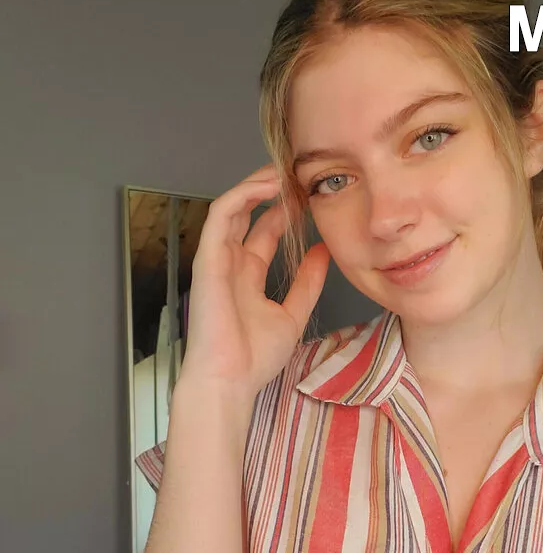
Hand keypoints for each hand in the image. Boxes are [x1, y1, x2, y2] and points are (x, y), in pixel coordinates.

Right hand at [181, 162, 330, 396]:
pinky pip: (222, 214)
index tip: (312, 198)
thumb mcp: (293, 314)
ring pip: (233, 206)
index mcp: (248, 276)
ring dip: (258, 185)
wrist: (230, 381)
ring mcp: (217, 258)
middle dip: (273, 192)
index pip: (265, 232)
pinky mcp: (208, 257)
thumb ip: (307, 283)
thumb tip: (323, 253)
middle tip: (300, 176)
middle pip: (248, 213)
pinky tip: (268, 186)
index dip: (286, 212)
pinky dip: (244, 194)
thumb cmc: (254, 358)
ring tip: (286, 171)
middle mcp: (230, 263)